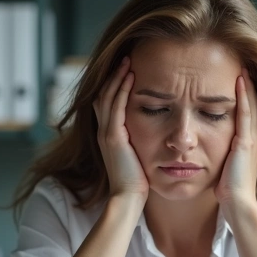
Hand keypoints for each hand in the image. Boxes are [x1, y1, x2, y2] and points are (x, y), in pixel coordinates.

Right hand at [96, 56, 148, 203]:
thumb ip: (139, 142)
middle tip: (125, 57)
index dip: (114, 85)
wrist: (129, 199)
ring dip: (117, 76)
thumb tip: (153, 133)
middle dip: (113, 75)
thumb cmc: (137, 182)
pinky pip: (116, 106)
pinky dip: (122, 89)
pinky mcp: (113, 137)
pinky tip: (131, 76)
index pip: (107, 102)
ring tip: (127, 60)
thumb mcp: (137, 156)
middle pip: (103, 94)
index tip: (127, 69)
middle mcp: (104, 131)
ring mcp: (106, 133)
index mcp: (109, 135)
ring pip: (108, 96)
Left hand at [216, 72, 256, 219]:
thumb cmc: (229, 190)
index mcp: (250, 142)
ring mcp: (253, 139)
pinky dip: (244, 95)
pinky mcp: (247, 142)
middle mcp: (255, 137)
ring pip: (252, 104)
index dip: (246, 94)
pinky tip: (239, 80)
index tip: (238, 77)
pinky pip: (246, 112)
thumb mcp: (226, 166)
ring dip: (248, 84)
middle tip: (244, 63)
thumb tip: (207, 146)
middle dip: (249, 85)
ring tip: (243, 65)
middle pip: (254, 104)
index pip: (249, 112)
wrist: (238, 205)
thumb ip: (223, 153)